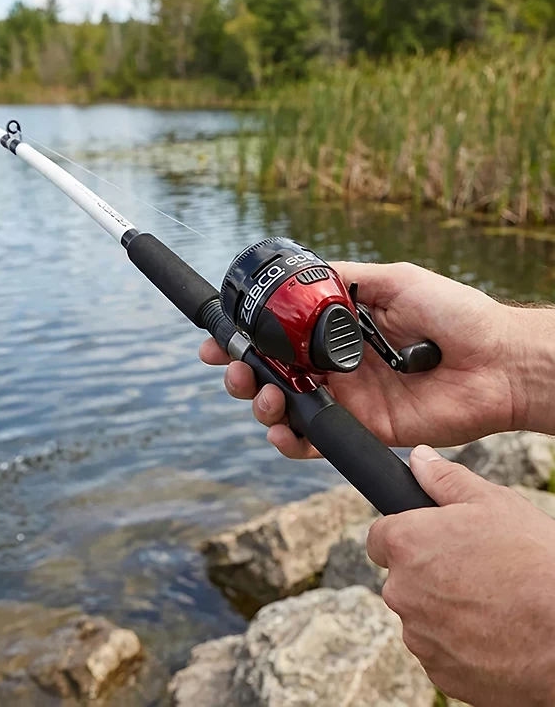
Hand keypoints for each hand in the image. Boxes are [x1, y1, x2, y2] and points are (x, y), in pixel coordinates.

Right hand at [200, 261, 517, 458]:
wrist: (498, 360)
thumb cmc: (454, 313)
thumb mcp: (394, 280)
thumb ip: (346, 280)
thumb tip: (302, 273)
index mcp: (335, 331)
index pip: (276, 338)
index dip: (242, 340)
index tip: (217, 339)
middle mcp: (333, 366)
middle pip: (270, 374)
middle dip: (241, 374)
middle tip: (234, 371)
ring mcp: (346, 399)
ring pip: (284, 408)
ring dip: (260, 405)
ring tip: (262, 396)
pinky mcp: (362, 429)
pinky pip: (316, 440)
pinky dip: (290, 441)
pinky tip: (283, 432)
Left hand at [367, 446, 554, 705]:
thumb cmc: (534, 560)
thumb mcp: (492, 502)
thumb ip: (444, 478)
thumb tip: (418, 459)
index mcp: (406, 543)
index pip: (380, 537)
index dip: (405, 536)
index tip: (430, 541)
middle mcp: (401, 590)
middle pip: (401, 578)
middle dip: (427, 573)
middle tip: (473, 571)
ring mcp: (419, 635)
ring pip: (421, 616)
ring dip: (443, 610)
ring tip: (491, 603)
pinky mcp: (440, 672)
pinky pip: (439, 651)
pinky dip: (460, 644)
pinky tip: (494, 633)